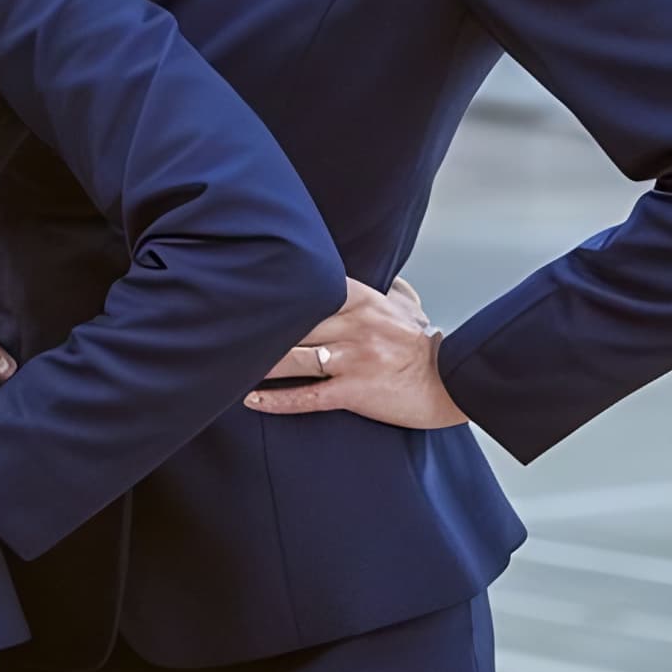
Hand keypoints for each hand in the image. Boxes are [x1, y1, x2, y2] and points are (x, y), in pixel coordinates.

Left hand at [245, 278, 465, 428]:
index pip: (310, 286)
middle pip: (292, 321)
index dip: (273, 287)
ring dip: (257, 363)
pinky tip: (250, 399)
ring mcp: (354, 360)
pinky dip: (277, 399)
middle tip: (216, 325)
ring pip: (293, 358)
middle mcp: (355, 327)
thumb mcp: (409, 306)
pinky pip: (308, 396)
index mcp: (363, 301)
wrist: (455, 382)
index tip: (238, 286)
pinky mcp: (355, 392)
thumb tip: (384, 271)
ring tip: (224, 363)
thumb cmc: (427, 343)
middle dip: (255, 325)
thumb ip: (389, 286)